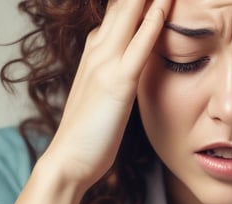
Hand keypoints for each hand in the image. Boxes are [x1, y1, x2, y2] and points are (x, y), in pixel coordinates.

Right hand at [42, 0, 171, 188]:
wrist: (68, 160)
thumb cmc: (88, 134)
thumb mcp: (103, 95)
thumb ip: (115, 75)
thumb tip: (133, 68)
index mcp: (94, 52)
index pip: (117, 11)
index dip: (134, 0)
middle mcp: (97, 51)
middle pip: (121, 5)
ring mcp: (105, 65)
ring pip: (128, 16)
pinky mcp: (117, 84)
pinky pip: (138, 47)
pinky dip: (151, 24)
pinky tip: (163, 6)